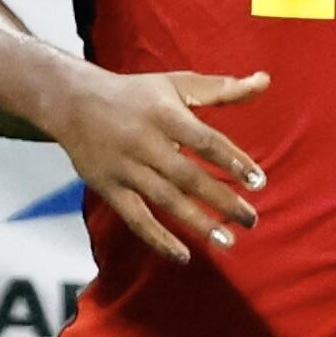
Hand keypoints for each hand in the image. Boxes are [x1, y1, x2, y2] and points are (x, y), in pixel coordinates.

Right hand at [57, 65, 268, 261]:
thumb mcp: (177, 84)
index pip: (204, 141)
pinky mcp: (107, 187)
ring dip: (197, 223)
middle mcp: (143, 142)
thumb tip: (265, 80)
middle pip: (187, 176)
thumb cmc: (136, 93)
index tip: (259, 182)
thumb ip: (223, 89)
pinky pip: (135, 218)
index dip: (233, 161)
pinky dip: (158, 239)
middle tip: (252, 220)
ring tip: (228, 240)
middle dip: (221, 199)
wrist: (70, 101)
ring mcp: (124, 167)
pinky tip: (183, 256)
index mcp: (164, 115)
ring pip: (164, 200)